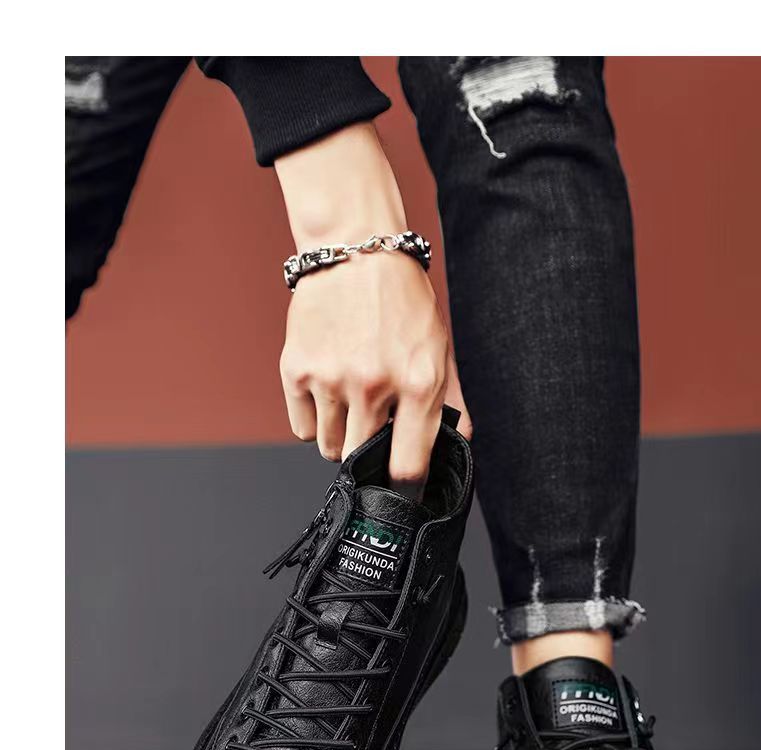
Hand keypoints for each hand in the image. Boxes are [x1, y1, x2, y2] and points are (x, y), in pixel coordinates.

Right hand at [280, 250, 470, 495]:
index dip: (405, 485)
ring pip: (329, 448)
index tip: (401, 486)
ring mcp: (331, 379)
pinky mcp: (297, 370)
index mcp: (417, 384)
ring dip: (340, 437)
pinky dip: (313, 419)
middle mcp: (373, 385)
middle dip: (367, 454)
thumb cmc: (402, 301)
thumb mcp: (440, 349)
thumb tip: (462, 444)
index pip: (407, 467)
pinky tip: (326, 390)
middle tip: (373, 426)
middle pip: (360, 462)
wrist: (356, 252)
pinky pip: (302, 428)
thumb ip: (452, 402)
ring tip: (349, 403)